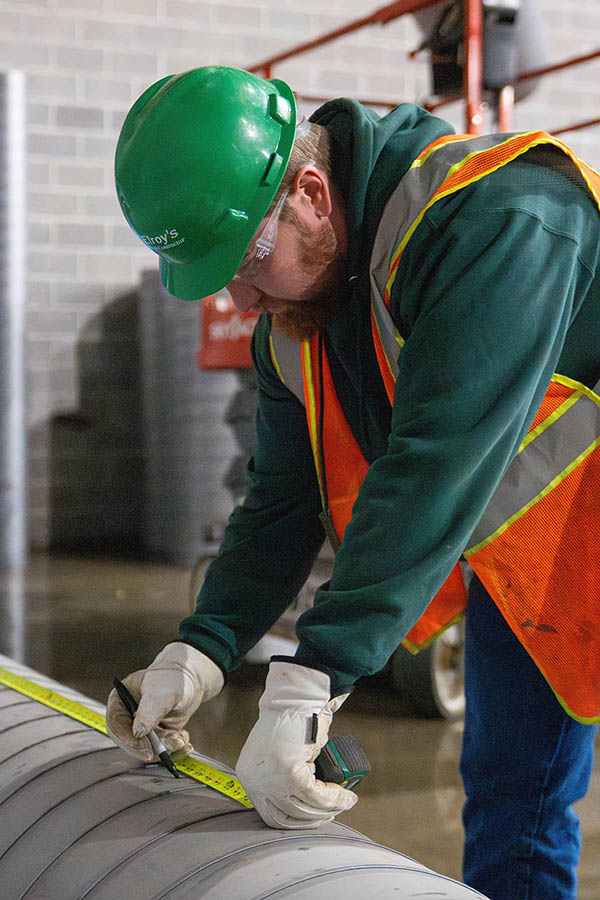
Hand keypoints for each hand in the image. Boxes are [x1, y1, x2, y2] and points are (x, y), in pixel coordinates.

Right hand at [106, 642, 223, 761]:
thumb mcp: (162, 692)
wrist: (189, 681)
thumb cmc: (172, 679)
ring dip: (165, 748)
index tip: (146, 748)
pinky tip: (183, 740)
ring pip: (148, 749)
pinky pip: (161, 749)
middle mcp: (127, 716)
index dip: (129, 740)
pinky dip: (173, 748)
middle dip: (150, 748)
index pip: (116, 725)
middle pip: (130, 742)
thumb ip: (150, 710)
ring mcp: (141, 728)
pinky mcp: (155, 736)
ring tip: (180, 739)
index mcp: (120, 701)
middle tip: (166, 750)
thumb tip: (138, 732)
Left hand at [236, 660, 357, 828]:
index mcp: (249, 776)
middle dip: (314, 819)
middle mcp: (255, 783)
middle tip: (332, 812)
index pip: (270, 814)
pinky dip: (335, 798)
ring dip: (328, 809)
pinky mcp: (290, 775)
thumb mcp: (279, 753)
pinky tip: (346, 796)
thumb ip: (285, 776)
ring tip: (344, 801)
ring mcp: (271, 781)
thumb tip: (307, 799)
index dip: (296, 820)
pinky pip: (317, 795)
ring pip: (304, 809)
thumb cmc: (290, 720)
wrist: (295, 697)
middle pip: (287, 817)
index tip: (314, 818)